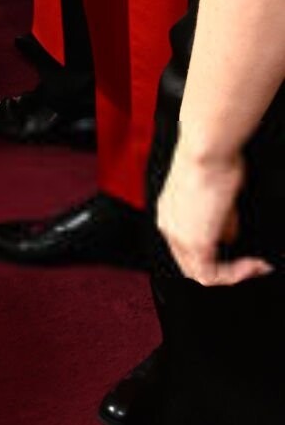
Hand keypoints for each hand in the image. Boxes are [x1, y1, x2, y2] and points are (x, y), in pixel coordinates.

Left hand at [157, 141, 269, 285]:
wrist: (207, 150)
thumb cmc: (214, 158)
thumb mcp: (219, 194)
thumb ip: (222, 220)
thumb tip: (229, 238)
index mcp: (169, 212)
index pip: (186, 248)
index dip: (216, 254)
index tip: (242, 252)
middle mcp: (168, 226)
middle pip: (190, 265)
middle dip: (224, 269)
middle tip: (252, 266)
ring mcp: (178, 236)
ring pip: (199, 273)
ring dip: (232, 274)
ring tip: (256, 267)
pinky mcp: (194, 242)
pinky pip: (211, 275)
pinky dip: (235, 274)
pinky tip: (254, 265)